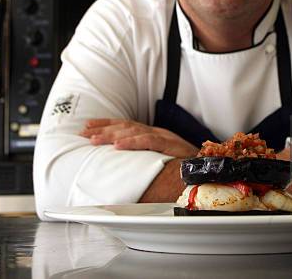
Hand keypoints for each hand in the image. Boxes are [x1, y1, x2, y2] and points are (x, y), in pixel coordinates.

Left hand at [80, 119, 197, 158]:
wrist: (208, 167)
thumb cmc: (186, 165)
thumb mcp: (163, 159)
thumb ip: (146, 157)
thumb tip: (124, 164)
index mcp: (154, 134)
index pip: (126, 125)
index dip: (106, 124)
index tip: (87, 127)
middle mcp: (157, 132)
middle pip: (125, 126)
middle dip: (103, 128)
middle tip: (83, 132)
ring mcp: (164, 137)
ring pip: (133, 131)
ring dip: (111, 134)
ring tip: (94, 139)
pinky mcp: (170, 145)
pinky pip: (148, 141)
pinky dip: (132, 142)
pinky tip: (118, 145)